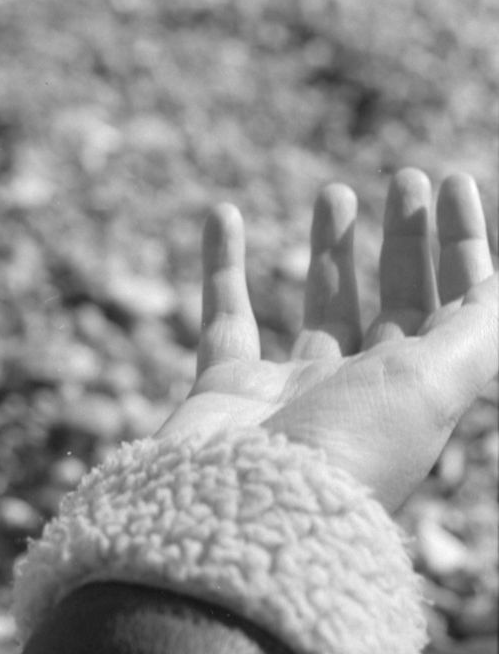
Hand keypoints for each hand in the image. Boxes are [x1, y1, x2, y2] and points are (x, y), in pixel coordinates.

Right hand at [158, 168, 497, 512]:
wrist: (239, 517)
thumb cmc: (345, 451)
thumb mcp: (432, 383)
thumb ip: (479, 331)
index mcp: (420, 396)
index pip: (457, 311)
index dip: (463, 246)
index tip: (452, 183)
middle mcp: (363, 394)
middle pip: (396, 303)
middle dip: (406, 240)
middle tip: (405, 178)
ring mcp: (293, 392)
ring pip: (322, 307)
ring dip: (331, 249)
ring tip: (336, 191)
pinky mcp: (228, 390)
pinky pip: (226, 314)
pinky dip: (222, 263)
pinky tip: (225, 213)